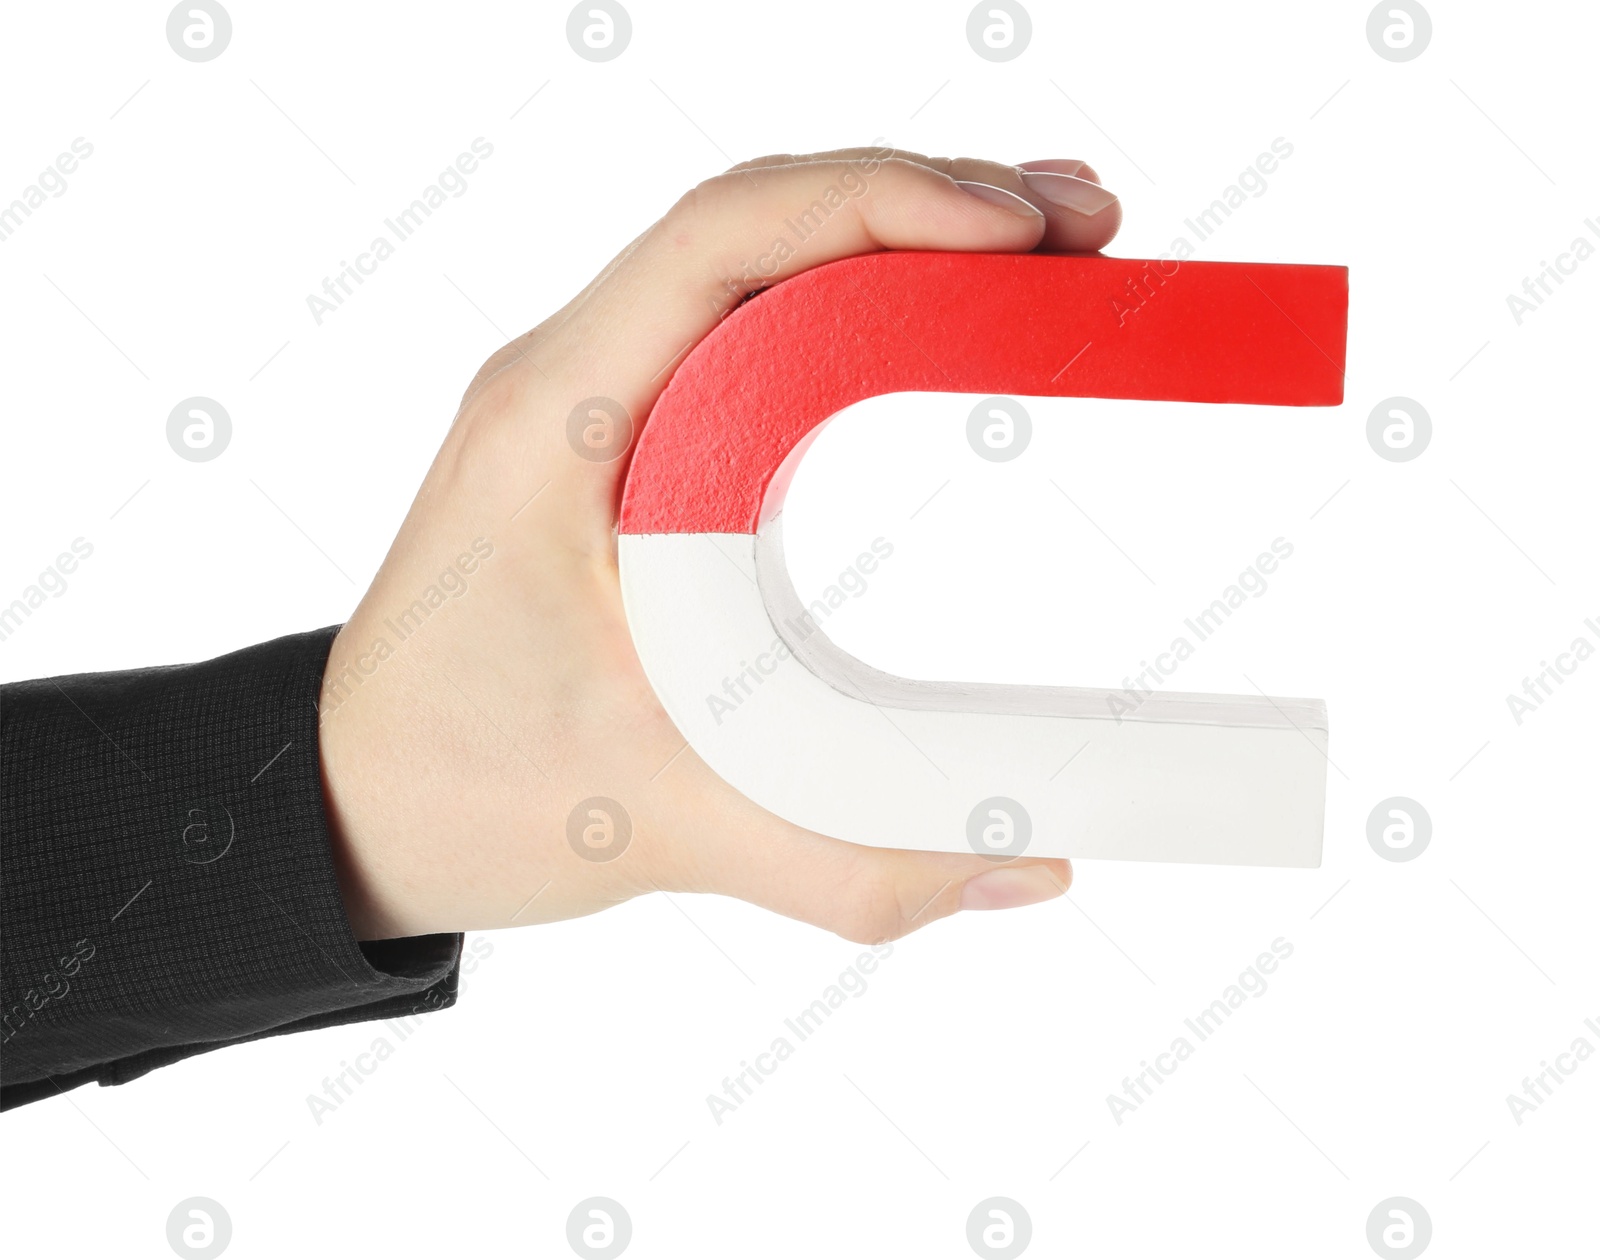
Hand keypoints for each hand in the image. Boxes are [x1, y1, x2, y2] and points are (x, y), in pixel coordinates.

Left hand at [317, 147, 1121, 942]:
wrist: (354, 806)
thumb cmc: (456, 791)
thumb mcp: (653, 825)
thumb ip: (844, 861)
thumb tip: (1029, 868)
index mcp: (555, 423)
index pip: (722, 242)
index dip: (881, 203)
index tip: (1015, 231)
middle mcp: (569, 379)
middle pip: (760, 222)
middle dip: (926, 201)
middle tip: (1078, 227)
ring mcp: (595, 400)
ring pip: (758, 261)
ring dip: (896, 235)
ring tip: (1041, 247)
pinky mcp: (624, 441)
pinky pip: (745, 325)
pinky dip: (851, 298)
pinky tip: (938, 313)